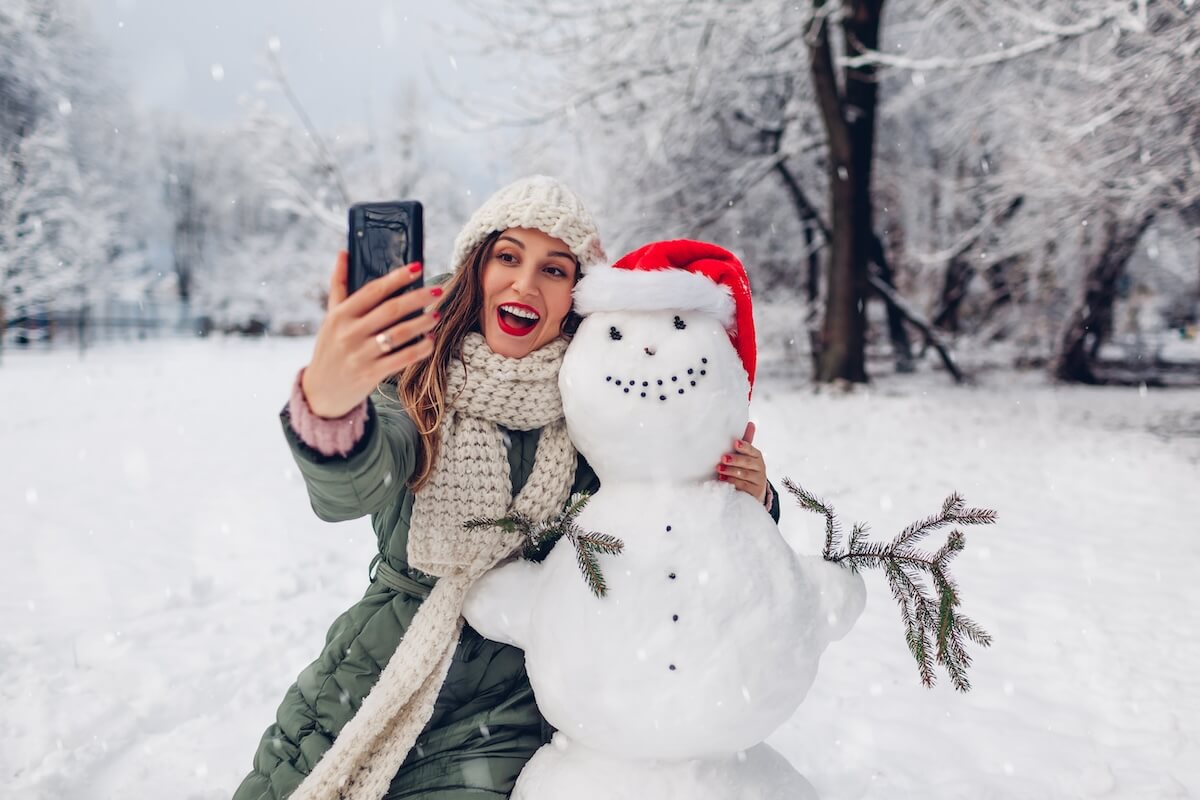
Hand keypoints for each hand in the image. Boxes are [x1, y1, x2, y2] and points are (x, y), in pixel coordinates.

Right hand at [301, 251, 442, 417]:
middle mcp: (349, 333)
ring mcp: (360, 355)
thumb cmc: (330, 348)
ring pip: (399, 334)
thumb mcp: (330, 317)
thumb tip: (344, 252)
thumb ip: (339, 285)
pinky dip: (419, 348)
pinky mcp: (370, 374)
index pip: (373, 290)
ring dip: (422, 323)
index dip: (396, 278)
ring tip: (437, 314)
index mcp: (340, 315)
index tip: (417, 267)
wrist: (320, 392)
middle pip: (390, 310)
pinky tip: (431, 340)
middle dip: (417, 298)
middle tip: (438, 290)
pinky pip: (402, 358)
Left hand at [717, 422, 767, 504]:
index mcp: (757, 456)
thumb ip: (746, 442)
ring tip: (720, 470)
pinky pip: (743, 486)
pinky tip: (723, 480)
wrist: (754, 490)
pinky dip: (732, 483)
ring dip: (730, 471)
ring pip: (744, 475)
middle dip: (735, 460)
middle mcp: (760, 467)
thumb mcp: (746, 455)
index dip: (744, 446)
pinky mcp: (754, 492)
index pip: (751, 450)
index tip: (735, 443)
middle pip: (747, 462)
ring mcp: (758, 480)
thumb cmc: (746, 468)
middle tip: (723, 458)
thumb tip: (750, 423)